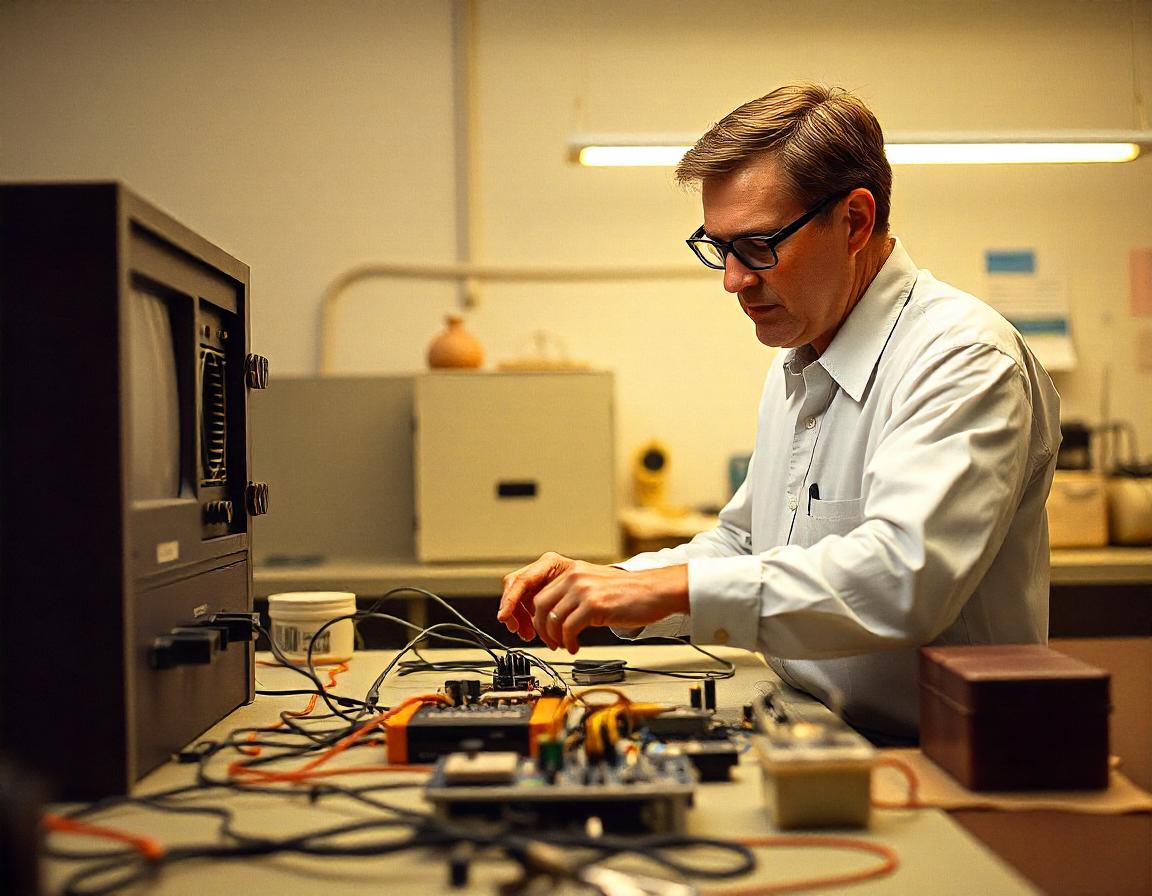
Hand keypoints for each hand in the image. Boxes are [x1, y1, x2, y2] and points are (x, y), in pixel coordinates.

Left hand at [498, 552, 688, 652]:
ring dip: (553, 638)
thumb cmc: (627, 593)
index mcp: (570, 569)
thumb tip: (547, 616)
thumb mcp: (592, 585)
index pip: (535, 589)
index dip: (526, 611)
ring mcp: (583, 589)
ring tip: (562, 646)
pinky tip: (575, 646)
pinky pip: (568, 628)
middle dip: (538, 628)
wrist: (654, 591)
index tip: (526, 627)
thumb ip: (570, 594)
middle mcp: (574, 576)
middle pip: (538, 605)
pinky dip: (567, 642)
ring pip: (551, 618)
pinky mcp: (594, 604)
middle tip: (547, 641)